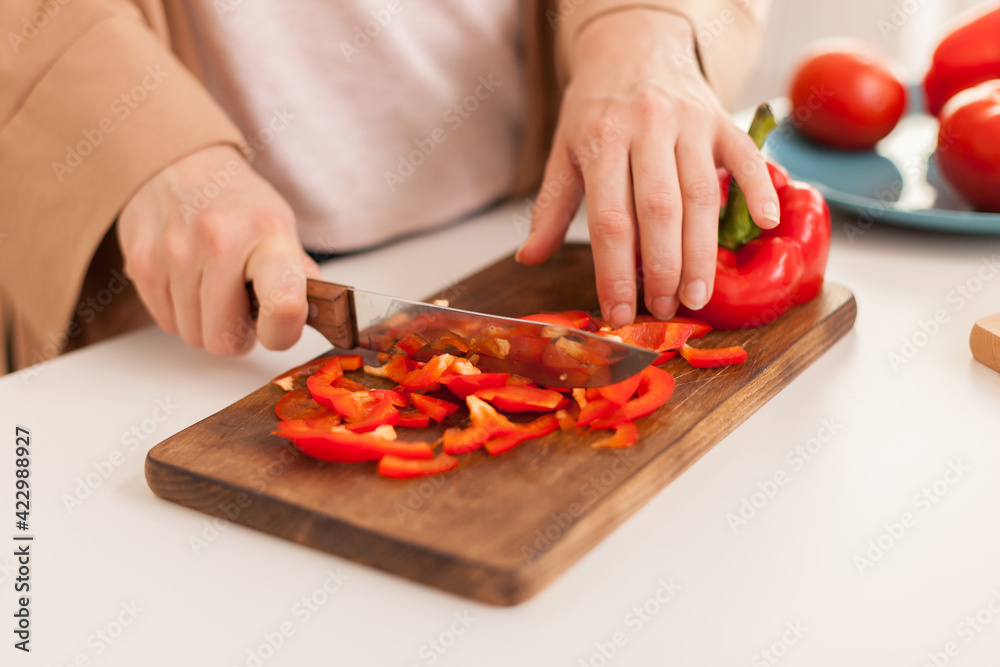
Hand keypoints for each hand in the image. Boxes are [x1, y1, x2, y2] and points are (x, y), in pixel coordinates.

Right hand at [118, 145, 320, 353]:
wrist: (178, 162)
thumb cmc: (238, 203)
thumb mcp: (281, 227)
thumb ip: (301, 276)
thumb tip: (325, 315)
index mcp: (268, 235)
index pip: (283, 304)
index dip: (281, 333)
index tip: (277, 329)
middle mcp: (219, 242)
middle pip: (223, 339)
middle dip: (236, 334)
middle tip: (242, 307)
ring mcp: (174, 254)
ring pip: (192, 336)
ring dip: (207, 323)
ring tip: (215, 289)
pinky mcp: (141, 264)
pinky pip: (166, 322)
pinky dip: (181, 313)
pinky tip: (190, 282)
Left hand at [516, 9, 779, 327]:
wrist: (632, 43)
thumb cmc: (596, 106)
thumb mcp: (564, 150)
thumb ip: (551, 207)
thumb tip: (528, 258)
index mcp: (601, 140)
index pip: (610, 222)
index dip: (615, 274)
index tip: (619, 313)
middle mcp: (646, 128)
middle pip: (659, 212)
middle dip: (662, 270)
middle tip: (664, 309)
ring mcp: (688, 121)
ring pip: (701, 195)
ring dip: (702, 253)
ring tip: (697, 295)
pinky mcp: (721, 117)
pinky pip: (746, 155)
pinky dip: (759, 189)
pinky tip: (766, 224)